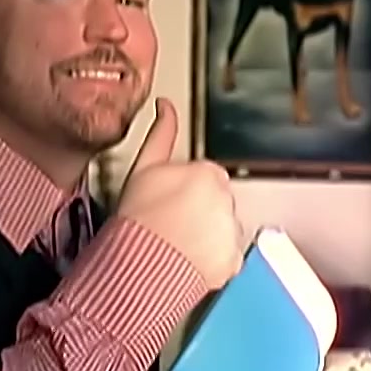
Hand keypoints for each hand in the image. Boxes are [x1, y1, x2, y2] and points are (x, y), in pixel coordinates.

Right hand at [114, 99, 243, 288]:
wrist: (139, 265)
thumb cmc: (138, 217)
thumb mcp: (143, 166)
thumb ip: (161, 132)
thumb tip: (165, 105)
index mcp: (209, 173)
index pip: (202, 179)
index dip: (180, 191)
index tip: (166, 203)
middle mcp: (227, 200)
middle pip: (215, 203)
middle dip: (197, 212)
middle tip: (170, 224)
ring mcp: (232, 231)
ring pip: (221, 230)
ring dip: (204, 236)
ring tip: (176, 244)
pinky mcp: (233, 259)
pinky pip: (225, 257)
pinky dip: (211, 259)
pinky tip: (188, 259)